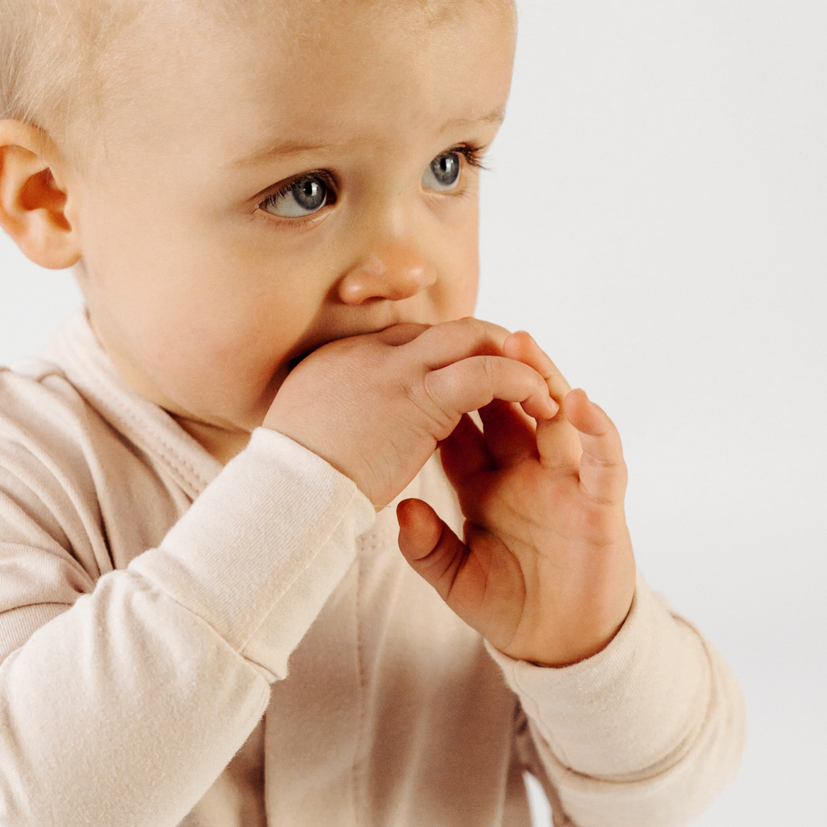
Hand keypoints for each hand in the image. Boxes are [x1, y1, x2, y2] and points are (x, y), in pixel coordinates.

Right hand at [263, 319, 557, 509]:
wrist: (284, 496)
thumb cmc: (290, 483)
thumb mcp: (304, 433)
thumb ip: (333, 417)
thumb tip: (347, 428)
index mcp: (343, 358)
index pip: (409, 340)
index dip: (446, 360)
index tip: (472, 383)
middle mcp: (370, 350)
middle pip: (445, 330)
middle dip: (488, 347)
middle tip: (520, 376)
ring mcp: (395, 367)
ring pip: (473, 338)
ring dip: (513, 358)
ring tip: (542, 388)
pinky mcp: (420, 396)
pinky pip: (486, 373)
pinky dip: (519, 381)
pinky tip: (540, 402)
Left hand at [395, 331, 635, 666]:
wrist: (560, 645)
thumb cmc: (508, 605)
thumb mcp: (456, 581)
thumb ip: (428, 549)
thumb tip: (399, 510)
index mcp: (484, 483)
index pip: (462, 427)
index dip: (445, 394)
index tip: (421, 363)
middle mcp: (524, 471)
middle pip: (509, 406)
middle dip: (494, 370)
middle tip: (473, 335)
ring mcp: (564, 482)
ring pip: (555, 417)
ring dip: (542, 380)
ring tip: (522, 347)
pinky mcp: (601, 501)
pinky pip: (603, 457)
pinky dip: (595, 428)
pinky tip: (578, 402)